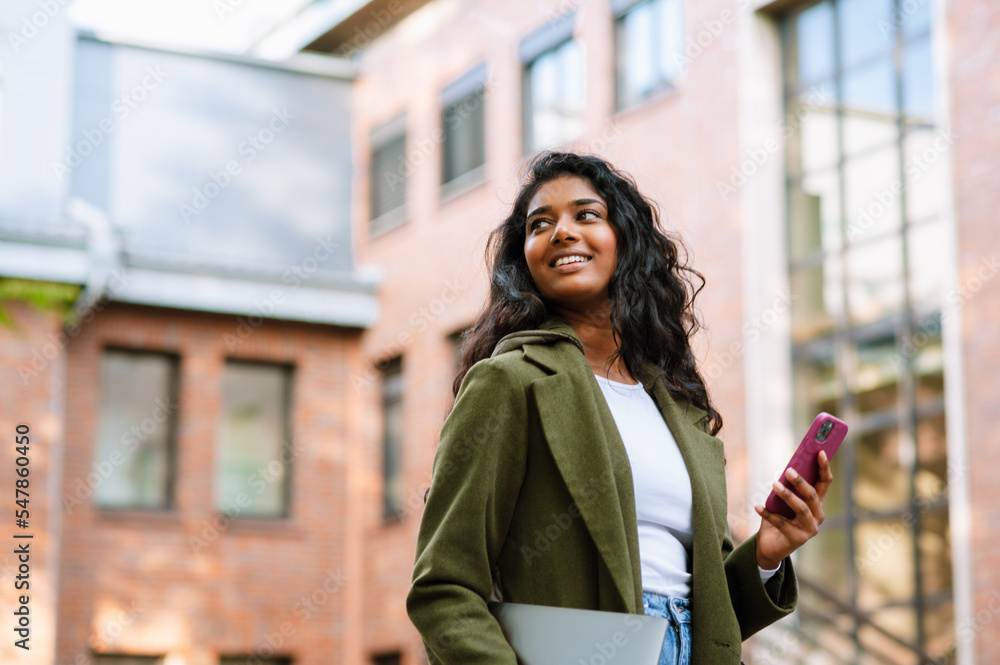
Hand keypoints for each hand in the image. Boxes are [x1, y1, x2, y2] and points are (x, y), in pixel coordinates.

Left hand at [753, 450, 832, 569]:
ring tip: (773, 484)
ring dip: (787, 495)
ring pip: (801, 508)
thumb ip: (787, 486)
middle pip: (813, 495)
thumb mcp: (782, 500)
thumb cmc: (778, 517)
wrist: (770, 545)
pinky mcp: (798, 540)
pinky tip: (757, 506)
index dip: (824, 467)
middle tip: (788, 471)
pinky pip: (782, 524)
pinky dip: (768, 514)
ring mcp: (809, 529)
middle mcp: (817, 516)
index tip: (820, 451)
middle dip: (801, 482)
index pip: (824, 483)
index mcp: (816, 503)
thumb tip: (787, 468)